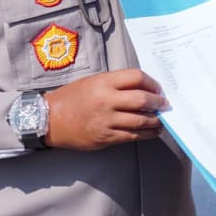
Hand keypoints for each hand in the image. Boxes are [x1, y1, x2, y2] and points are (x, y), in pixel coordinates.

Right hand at [45, 69, 165, 150]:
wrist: (49, 119)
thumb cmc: (71, 98)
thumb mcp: (92, 82)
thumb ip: (115, 84)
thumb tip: (142, 89)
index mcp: (103, 82)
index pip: (136, 77)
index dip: (152, 83)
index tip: (158, 89)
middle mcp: (106, 100)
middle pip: (142, 100)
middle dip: (159, 103)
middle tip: (165, 104)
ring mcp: (106, 120)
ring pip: (140, 120)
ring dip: (156, 120)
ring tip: (162, 119)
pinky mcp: (105, 137)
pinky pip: (132, 136)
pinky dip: (146, 134)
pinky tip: (152, 131)